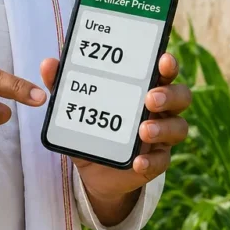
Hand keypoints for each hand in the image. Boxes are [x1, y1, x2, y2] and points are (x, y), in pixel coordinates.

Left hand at [39, 53, 190, 225]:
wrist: (95, 170)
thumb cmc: (93, 126)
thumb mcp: (77, 108)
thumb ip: (64, 85)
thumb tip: (49, 64)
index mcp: (145, 87)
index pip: (164, 71)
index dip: (168, 64)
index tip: (163, 60)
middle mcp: (160, 109)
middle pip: (180, 96)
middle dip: (170, 95)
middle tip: (150, 98)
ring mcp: (162, 136)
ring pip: (178, 127)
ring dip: (163, 127)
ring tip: (144, 131)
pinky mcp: (156, 161)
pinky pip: (163, 161)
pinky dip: (151, 161)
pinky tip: (138, 161)